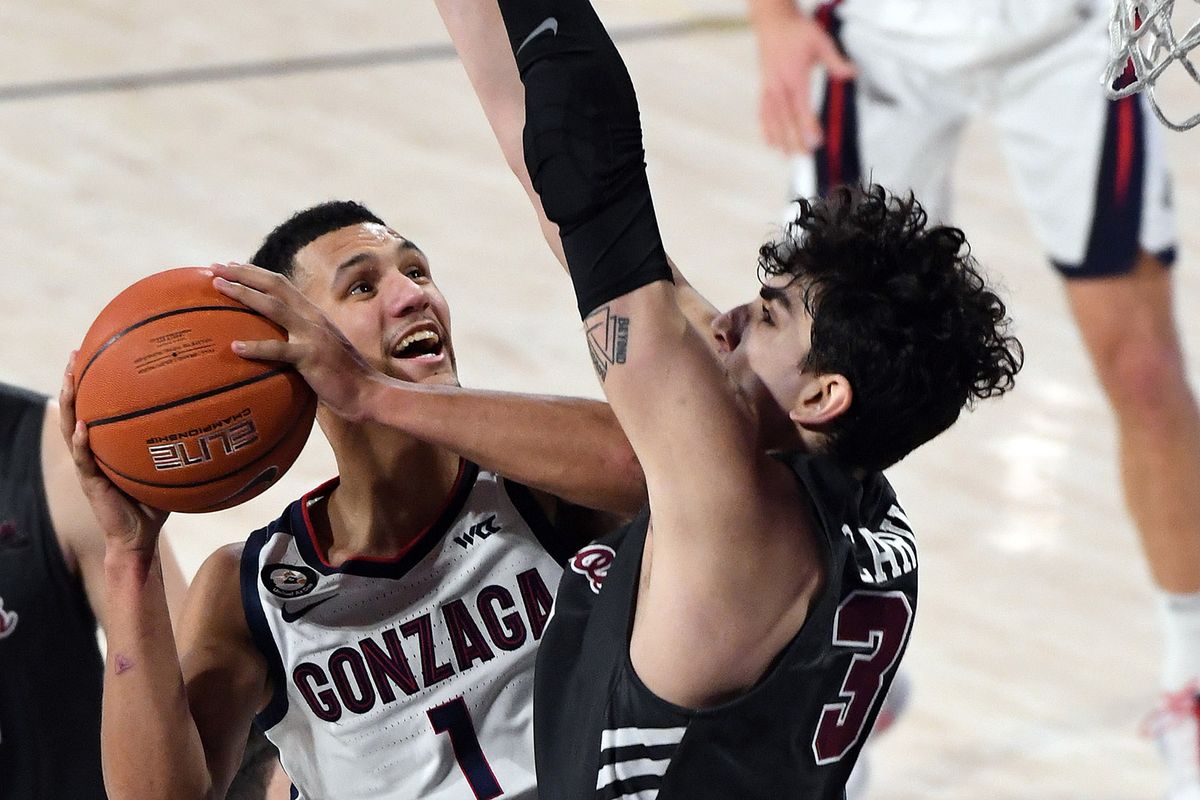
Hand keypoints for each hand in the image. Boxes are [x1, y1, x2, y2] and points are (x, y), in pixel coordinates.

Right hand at [60, 352, 168, 554]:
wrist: (140, 537)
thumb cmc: (157, 501)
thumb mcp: (170, 466)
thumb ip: (184, 445)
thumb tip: (221, 422)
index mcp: (108, 443)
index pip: (98, 405)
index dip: (95, 381)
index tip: (97, 350)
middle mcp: (93, 450)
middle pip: (78, 408)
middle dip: (74, 381)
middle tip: (75, 353)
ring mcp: (88, 465)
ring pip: (71, 428)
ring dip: (69, 404)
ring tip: (69, 381)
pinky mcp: (91, 483)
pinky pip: (83, 459)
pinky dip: (81, 443)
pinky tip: (83, 428)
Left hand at [209, 262, 378, 421]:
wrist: (370, 393)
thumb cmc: (344, 378)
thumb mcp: (322, 350)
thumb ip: (301, 340)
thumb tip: (275, 344)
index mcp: (314, 315)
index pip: (281, 284)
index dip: (254, 273)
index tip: (229, 268)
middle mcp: (313, 318)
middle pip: (274, 285)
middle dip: (243, 273)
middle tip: (214, 268)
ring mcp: (313, 335)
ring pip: (273, 307)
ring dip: (244, 294)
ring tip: (218, 288)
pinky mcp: (311, 357)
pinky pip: (279, 350)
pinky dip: (256, 347)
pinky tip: (235, 348)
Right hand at [753, 6, 855, 152]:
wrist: (772, 20)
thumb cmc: (797, 30)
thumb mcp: (820, 41)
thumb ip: (835, 61)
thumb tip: (852, 74)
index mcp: (794, 77)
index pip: (801, 108)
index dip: (808, 127)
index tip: (815, 142)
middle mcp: (778, 86)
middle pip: (786, 119)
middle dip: (794, 138)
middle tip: (803, 156)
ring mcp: (769, 87)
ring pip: (772, 119)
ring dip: (779, 138)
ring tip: (786, 154)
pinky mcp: (764, 87)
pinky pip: (763, 112)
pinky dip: (766, 128)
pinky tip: (770, 140)